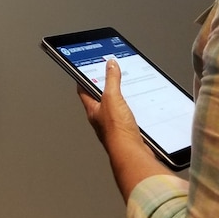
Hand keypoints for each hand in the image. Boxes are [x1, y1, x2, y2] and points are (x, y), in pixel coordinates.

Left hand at [79, 59, 167, 200]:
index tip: (83, 69)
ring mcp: (113, 126)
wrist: (131, 153)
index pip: (83, 90)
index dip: (83, 78)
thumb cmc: (117, 131)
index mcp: (92, 110)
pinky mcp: (125, 132)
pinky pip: (125, 117)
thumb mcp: (113, 98)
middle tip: (106, 76)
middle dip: (102, 88)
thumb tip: (110, 64)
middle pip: (98, 99)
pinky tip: (135, 107)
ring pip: (112, 108)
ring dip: (117, 99)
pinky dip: (128, 110)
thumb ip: (112, 80)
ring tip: (123, 89)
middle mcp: (100, 119)